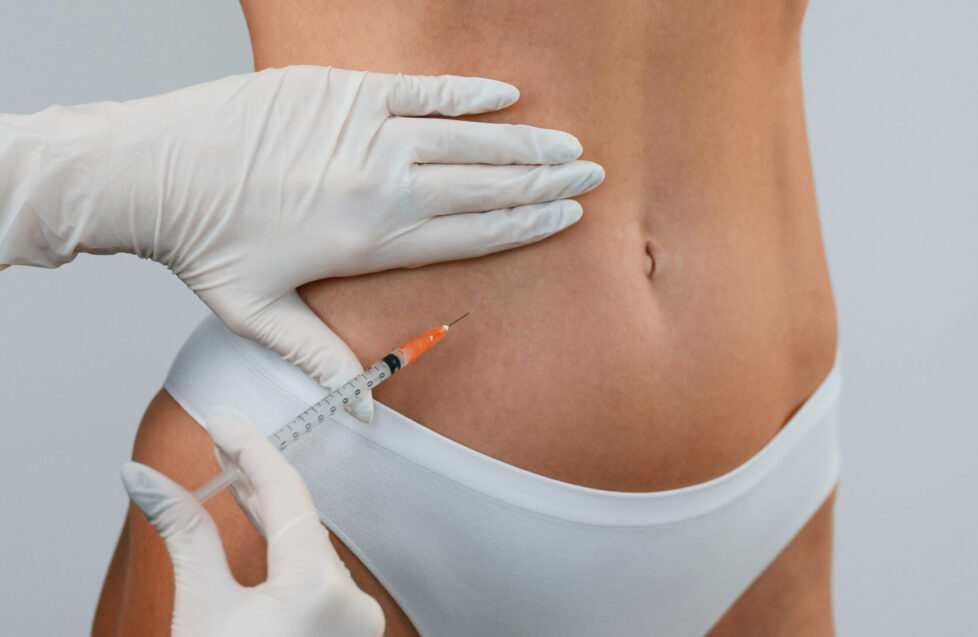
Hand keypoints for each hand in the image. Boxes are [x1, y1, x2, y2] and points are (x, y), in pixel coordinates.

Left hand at [0, 66, 603, 417]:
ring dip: (524, 143)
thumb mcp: (258, 315)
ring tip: (567, 144)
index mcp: (372, 241)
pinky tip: (508, 95)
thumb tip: (355, 407)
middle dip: (544, 183)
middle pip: (485, 186)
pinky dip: (469, 93)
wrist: (152, 171)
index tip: (566, 217)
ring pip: (468, 139)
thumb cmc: (204, 243)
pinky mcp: (344, 92)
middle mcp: (382, 186)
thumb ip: (317, 356)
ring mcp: (366, 133)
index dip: (526, 225)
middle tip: (590, 177)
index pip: (472, 232)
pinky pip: (424, 90)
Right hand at [121, 415, 384, 636]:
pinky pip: (318, 573)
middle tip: (222, 440)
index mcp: (319, 591)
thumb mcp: (201, 609)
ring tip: (233, 473)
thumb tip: (144, 481)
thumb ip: (184, 534)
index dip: (252, 450)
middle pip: (303, 519)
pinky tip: (263, 524)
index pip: (287, 494)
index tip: (223, 422)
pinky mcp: (348, 633)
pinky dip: (287, 548)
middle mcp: (351, 603)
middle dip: (257, 478)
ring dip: (273, 511)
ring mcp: (356, 622)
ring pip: (312, 547)